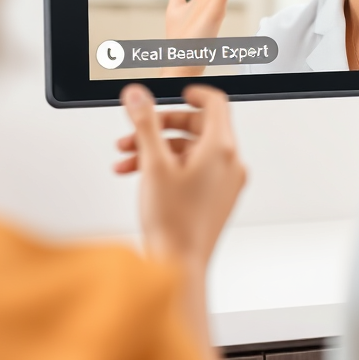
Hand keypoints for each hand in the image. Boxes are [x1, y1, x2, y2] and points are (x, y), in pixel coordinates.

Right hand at [118, 84, 245, 268]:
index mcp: (222, 149)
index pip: (216, 103)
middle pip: (199, 127)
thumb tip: (139, 95)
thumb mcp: (154, 164)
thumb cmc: (174, 223)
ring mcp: (225, 182)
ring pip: (191, 150)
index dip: (194, 92)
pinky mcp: (216, 198)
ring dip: (158, 148)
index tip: (178, 91)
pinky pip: (194, 170)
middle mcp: (230, 163)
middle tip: (138, 129)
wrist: (179, 268)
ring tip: (127, 157)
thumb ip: (146, 124)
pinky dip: (168, 166)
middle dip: (162, 126)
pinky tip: (139, 174)